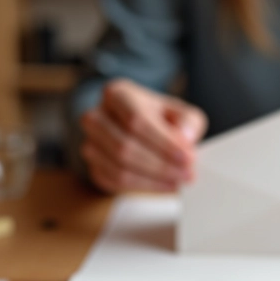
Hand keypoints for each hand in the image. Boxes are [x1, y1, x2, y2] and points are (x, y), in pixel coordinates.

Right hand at [80, 79, 206, 192]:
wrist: (142, 131)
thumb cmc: (161, 119)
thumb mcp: (181, 113)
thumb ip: (188, 122)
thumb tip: (185, 137)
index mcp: (117, 94)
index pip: (136, 119)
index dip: (163, 141)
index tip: (188, 156)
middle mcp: (97, 116)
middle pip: (124, 146)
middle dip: (160, 164)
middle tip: (187, 173)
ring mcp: (91, 143)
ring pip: (118, 167)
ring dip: (153, 178)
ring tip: (179, 180)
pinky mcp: (94, 166)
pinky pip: (115, 182)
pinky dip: (143, 186)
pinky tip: (165, 184)